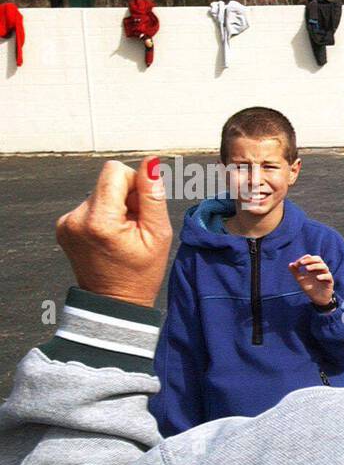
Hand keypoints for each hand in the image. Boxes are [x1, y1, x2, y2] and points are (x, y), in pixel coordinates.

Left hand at [55, 159, 171, 306]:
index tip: (142, 208)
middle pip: (106, 182)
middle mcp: (76, 217)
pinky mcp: (64, 225)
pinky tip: (110, 237)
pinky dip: (103, 216)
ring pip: (99, 193)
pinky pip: (89, 206)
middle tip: (134, 227)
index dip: (135, 183)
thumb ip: (152, 197)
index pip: (115, 171)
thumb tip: (151, 163)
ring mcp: (66, 222)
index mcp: (99, 220)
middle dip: (126, 198)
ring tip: (122, 235)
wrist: (113, 302)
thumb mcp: (158, 235)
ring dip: (115, 207)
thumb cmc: (141, 273)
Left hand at [290, 254, 334, 305]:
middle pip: (318, 259)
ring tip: (307, 269)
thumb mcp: (301, 280)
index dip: (304, 259)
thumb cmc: (310, 288)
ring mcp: (326, 275)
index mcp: (314, 267)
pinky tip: (317, 278)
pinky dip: (323, 276)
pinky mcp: (329, 282)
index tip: (297, 264)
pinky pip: (328, 276)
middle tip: (302, 263)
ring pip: (324, 266)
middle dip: (310, 260)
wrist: (317, 299)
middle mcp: (320, 270)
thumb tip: (290, 264)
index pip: (311, 258)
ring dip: (315, 266)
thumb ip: (295, 272)